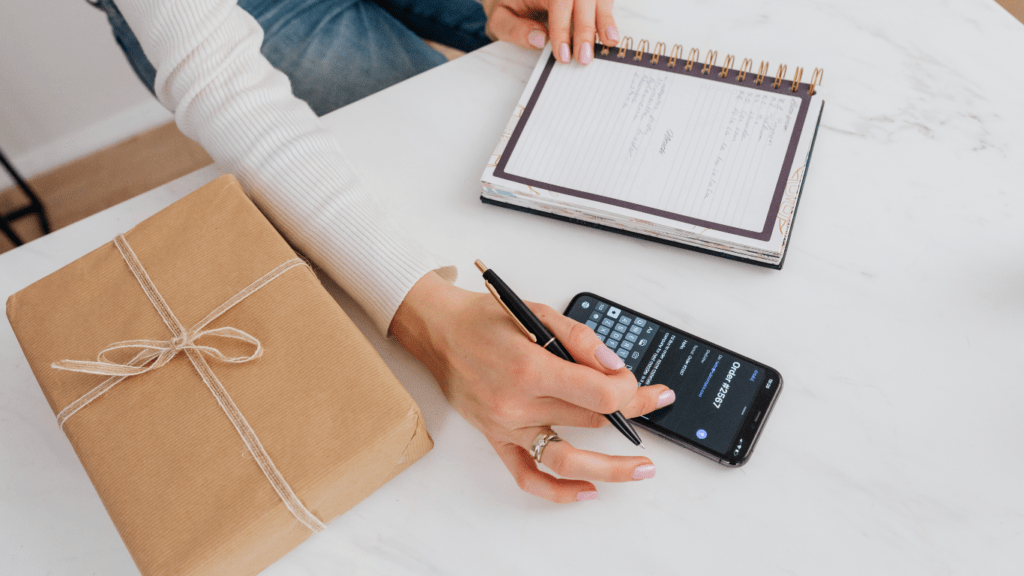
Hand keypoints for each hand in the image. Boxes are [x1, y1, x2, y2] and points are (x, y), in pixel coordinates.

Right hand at [391, 272, 675, 502]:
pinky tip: (587, 490)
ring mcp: (506, 426)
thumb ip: (580, 339)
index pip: (599, 393)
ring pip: (567, 457)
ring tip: (641, 468)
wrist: (439, 332)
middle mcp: (517, 403)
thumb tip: (614, 366)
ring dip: (610, 467)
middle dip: (631, 411)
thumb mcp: (537, 312)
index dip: (628, 389)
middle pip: (591, 419)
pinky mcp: (496, 438)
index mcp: (530, 367)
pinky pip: (527, 475)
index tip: (634, 380)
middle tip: (653, 401)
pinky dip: (558, 490)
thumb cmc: (484, 319)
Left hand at [482, 0, 619, 64]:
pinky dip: (607, 17)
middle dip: (585, 29)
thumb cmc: (507, 5)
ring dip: (604, 21)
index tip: (562, 54)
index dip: (562, 28)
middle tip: (583, 58)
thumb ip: (514, 28)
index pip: (557, 1)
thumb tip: (539, 40)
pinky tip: (611, 35)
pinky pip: (602, 1)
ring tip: (608, 43)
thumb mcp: (499, 18)